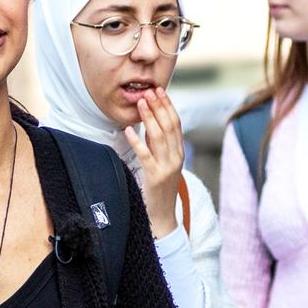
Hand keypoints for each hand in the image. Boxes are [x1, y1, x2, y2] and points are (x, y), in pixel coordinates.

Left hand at [124, 88, 185, 238]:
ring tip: (141, 104)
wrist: (163, 216)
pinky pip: (145, 155)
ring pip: (159, 137)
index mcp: (180, 152)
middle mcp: (176, 157)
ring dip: (149, 118)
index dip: (168, 106)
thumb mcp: (164, 163)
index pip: (176, 124)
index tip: (160, 91)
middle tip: (150, 91)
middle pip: (169, 126)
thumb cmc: (160, 189)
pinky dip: (136, 141)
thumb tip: (151, 123)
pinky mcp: (155, 176)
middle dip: (159, 107)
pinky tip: (128, 130)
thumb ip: (160, 145)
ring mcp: (167, 167)